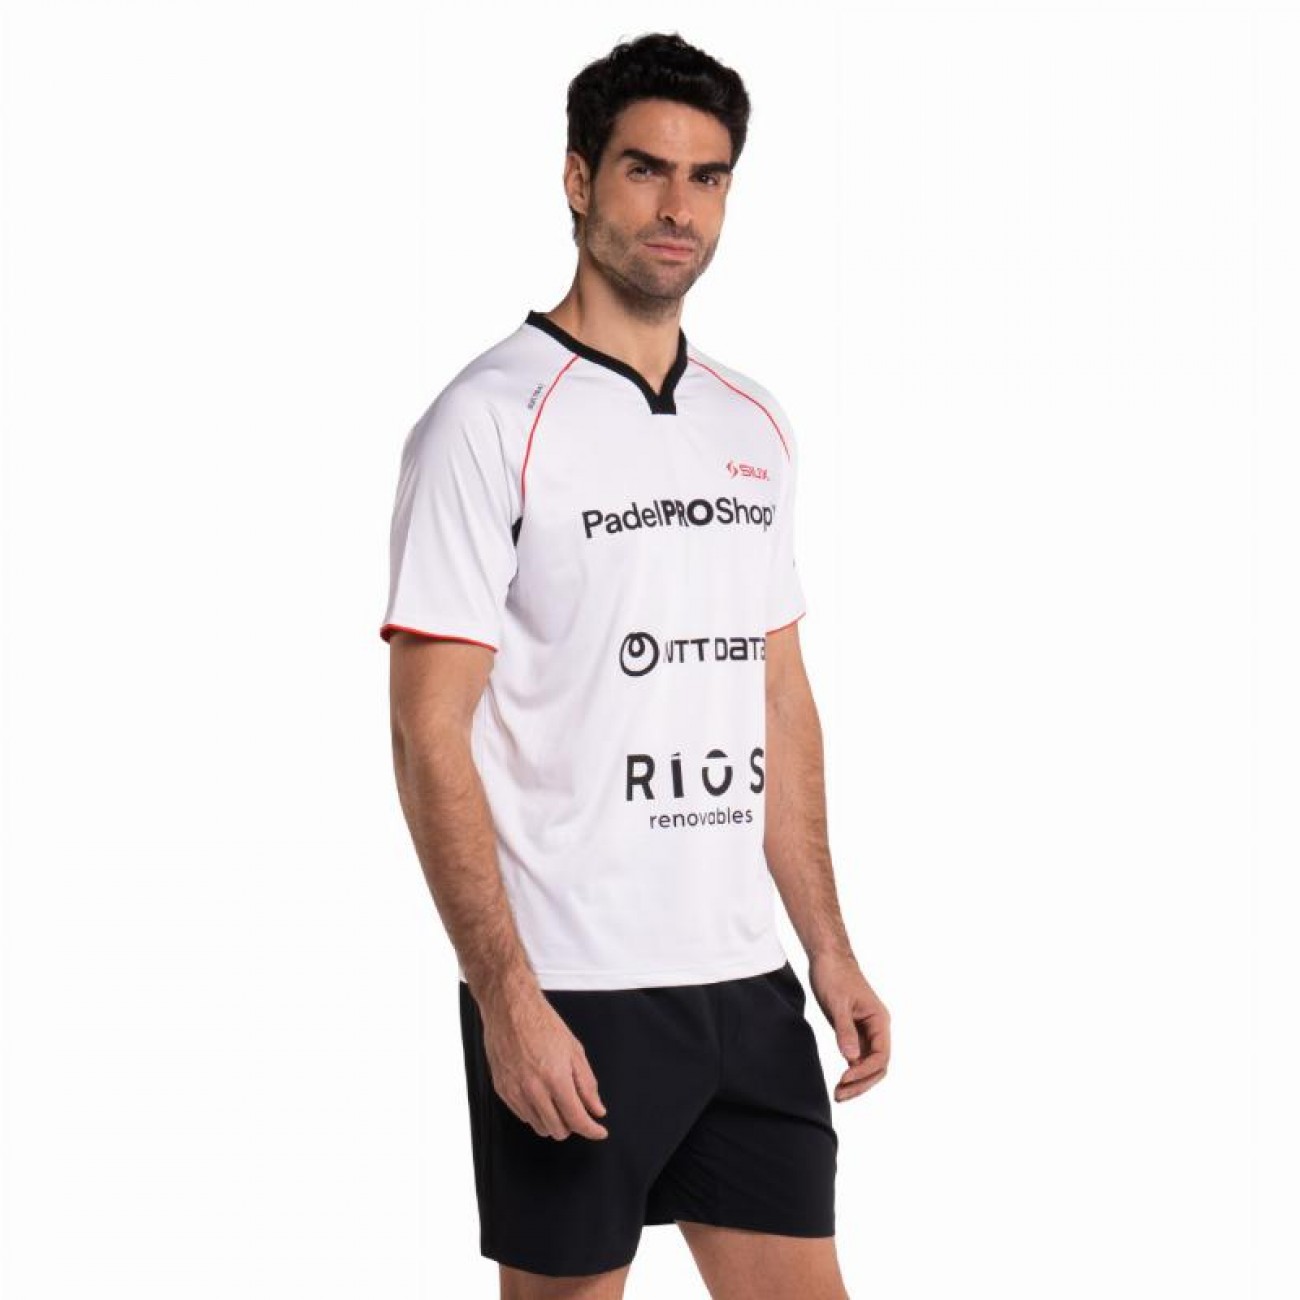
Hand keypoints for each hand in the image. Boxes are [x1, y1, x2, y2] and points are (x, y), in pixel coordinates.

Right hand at [478, 989, 609, 1140]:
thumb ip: (587, 1084)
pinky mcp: (502, 1091)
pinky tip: (541, 1096)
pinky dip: (536, 1113)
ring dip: (554, 1121)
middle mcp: (534, 1090)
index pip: (577, 1120)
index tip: (599, 1131)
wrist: (510, 1009)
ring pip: (540, 1127)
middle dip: (573, 1125)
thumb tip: (597, 1108)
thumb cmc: (542, 1024)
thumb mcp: (574, 1050)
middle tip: (579, 1110)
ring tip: (559, 1101)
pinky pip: (523, 1116)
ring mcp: (516, 1092)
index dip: (592, 1130)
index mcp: (555, 1078)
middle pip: (558, 1129)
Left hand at [808, 950, 889, 1101]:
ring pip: (869, 1064)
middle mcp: (878, 1028)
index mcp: (880, 1021)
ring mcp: (867, 1031)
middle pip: (878, 1066)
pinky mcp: (855, 1031)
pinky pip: (859, 1057)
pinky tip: (840, 1080)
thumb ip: (845, 1030)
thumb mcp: (837, 1003)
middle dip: (861, 1083)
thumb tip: (851, 1058)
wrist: (828, 958)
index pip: (881, 1056)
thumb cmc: (834, 975)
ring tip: (839, 1094)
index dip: (864, 1071)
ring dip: (857, 1081)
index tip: (844, 1078)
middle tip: (840, 1095)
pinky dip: (851, 1070)